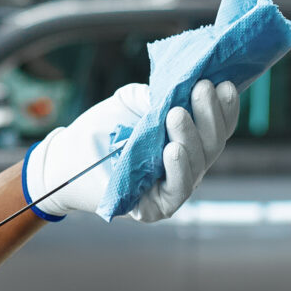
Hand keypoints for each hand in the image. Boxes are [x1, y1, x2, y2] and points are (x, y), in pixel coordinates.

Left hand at [23, 79, 240, 223]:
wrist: (66, 157)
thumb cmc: (102, 129)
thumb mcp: (133, 103)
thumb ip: (158, 94)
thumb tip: (182, 84)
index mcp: (187, 139)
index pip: (217, 126)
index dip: (225, 107)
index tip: (224, 83)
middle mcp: (187, 164)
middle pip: (213, 143)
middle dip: (209, 114)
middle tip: (201, 88)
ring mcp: (174, 187)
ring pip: (198, 164)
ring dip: (190, 136)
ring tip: (177, 114)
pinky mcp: (157, 207)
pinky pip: (177, 190)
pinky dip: (178, 168)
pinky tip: (172, 149)